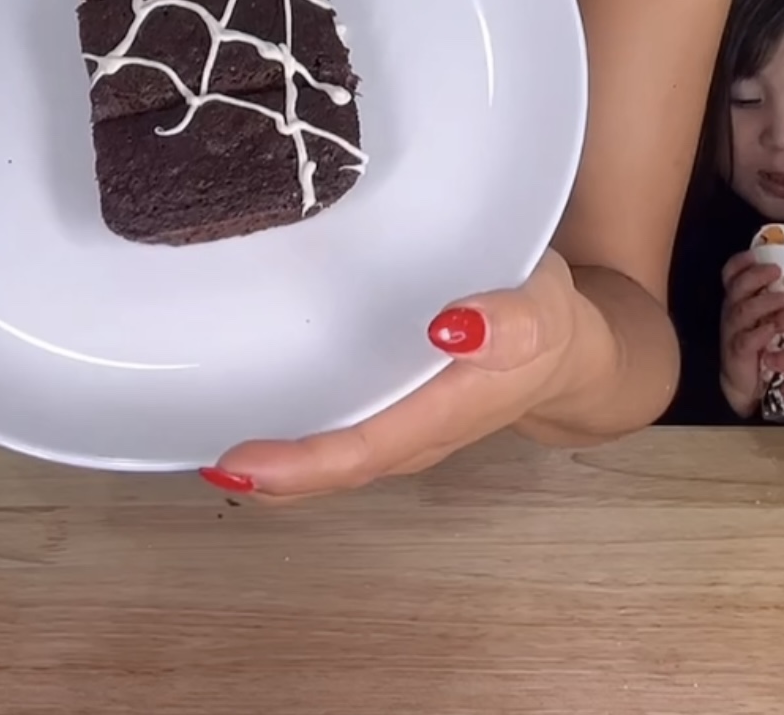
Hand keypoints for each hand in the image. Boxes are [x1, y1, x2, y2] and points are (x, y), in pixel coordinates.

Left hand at [200, 249, 582, 499]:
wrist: (573, 351)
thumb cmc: (548, 319)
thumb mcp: (544, 308)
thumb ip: (512, 320)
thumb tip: (455, 328)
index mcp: (448, 409)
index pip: (366, 449)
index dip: (303, 463)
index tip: (243, 464)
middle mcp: (420, 432)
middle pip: (341, 468)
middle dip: (276, 475)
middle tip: (210, 460)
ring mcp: (407, 429)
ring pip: (338, 460)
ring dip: (281, 465)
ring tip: (217, 450)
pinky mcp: (398, 412)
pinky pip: (345, 438)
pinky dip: (299, 442)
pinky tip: (260, 422)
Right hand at [719, 250, 783, 417]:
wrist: (749, 384)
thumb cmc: (763, 345)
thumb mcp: (766, 317)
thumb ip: (776, 299)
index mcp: (738, 299)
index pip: (731, 273)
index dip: (742, 262)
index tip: (759, 254)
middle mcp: (732, 311)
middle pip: (737, 286)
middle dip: (756, 276)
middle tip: (776, 271)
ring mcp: (733, 332)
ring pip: (743, 310)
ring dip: (764, 302)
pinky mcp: (737, 354)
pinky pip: (746, 340)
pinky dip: (760, 333)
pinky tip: (773, 328)